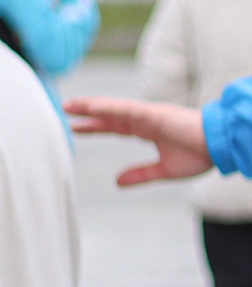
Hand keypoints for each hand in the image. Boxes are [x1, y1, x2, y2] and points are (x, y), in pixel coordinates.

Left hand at [65, 95, 212, 185]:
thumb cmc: (201, 155)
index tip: (77, 127)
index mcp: (148, 130)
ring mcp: (149, 115)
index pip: (115, 126)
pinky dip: (108, 107)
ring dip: (91, 105)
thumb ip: (140, 174)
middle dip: (87, 112)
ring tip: (70, 104)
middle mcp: (145, 120)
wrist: (221, 147)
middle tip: (65, 109)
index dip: (96, 127)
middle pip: (109, 114)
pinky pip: (126, 109)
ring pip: (113, 108)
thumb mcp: (164, 170)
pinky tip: (91, 107)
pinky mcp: (154, 113)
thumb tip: (117, 182)